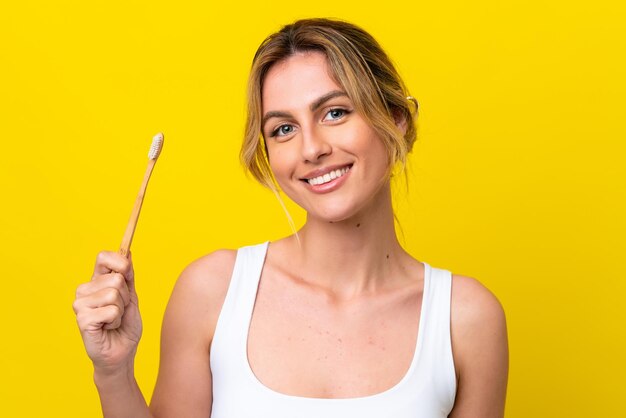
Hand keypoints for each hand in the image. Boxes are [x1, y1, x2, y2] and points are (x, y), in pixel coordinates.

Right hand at [73, 251, 142, 373]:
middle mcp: (85, 290)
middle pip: (116, 278)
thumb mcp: (131, 297)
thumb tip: (127, 252)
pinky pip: (111, 311)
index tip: (127, 274)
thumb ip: (128, 276)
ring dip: (121, 311)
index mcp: (96, 281)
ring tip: (113, 321)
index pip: (103, 257)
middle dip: (126, 297)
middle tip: (119, 311)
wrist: (122, 352)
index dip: (120, 262)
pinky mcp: (82, 319)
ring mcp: (81, 304)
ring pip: (114, 294)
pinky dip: (116, 321)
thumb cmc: (125, 326)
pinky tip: (108, 328)